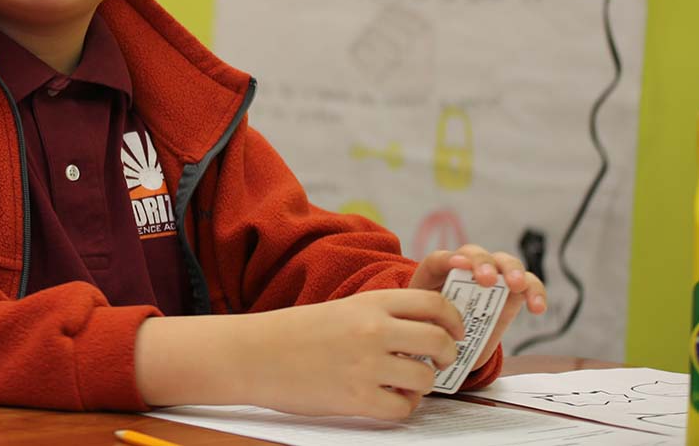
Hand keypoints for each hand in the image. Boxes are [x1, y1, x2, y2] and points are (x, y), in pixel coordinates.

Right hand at [136, 289, 463, 420]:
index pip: (434, 304)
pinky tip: (388, 399)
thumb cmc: (296, 332)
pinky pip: (403, 409)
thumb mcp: (343, 309)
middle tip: (438, 361)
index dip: (454, 320)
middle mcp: (374, 330)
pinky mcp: (357, 398)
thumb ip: (381, 315)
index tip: (454, 331)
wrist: (256, 353)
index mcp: (370, 302)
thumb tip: (424, 331)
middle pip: (439, 342)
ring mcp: (367, 365)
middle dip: (447, 355)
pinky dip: (402, 407)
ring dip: (422, 384)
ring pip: (425, 379)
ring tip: (405, 382)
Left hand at [408, 244, 546, 369]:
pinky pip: (529, 284)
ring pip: (504, 262)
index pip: (440, 260)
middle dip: (482, 263)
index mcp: (437, 274)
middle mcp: (466, 268)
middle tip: (486, 279)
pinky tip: (537, 307)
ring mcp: (492, 278)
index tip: (457, 265)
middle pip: (474, 254)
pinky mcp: (514, 292)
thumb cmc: (436, 326)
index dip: (448, 259)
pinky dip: (535, 291)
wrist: (454, 342)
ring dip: (511, 270)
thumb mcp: (427, 322)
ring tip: (517, 285)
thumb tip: (438, 325)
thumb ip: (431, 319)